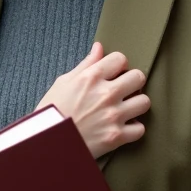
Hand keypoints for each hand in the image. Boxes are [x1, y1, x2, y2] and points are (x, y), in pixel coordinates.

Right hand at [35, 42, 148, 158]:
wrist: (45, 143)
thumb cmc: (52, 112)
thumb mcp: (64, 82)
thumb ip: (86, 64)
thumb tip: (99, 47)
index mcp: (91, 77)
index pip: (120, 59)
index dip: (118, 65)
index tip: (115, 72)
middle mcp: (106, 94)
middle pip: (138, 77)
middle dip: (133, 81)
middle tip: (125, 89)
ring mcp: (113, 116)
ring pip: (144, 102)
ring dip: (136, 104)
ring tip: (127, 108)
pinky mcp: (116, 137)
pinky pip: (140, 129)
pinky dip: (133, 129)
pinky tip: (124, 126)